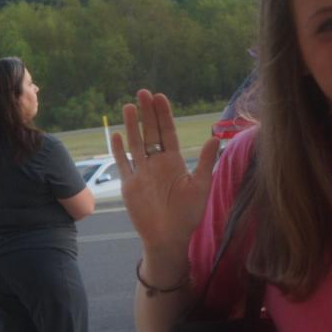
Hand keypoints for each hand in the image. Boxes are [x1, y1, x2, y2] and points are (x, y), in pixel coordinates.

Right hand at [111, 90, 220, 265]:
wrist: (169, 239)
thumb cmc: (188, 216)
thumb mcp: (200, 186)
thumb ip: (204, 162)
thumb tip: (214, 137)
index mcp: (173, 162)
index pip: (167, 132)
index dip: (164, 115)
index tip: (160, 97)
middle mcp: (156, 164)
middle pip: (150, 133)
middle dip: (147, 113)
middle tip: (143, 92)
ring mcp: (141, 173)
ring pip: (135, 144)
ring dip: (132, 126)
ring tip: (129, 106)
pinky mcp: (130, 185)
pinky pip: (123, 164)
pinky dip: (119, 150)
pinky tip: (117, 135)